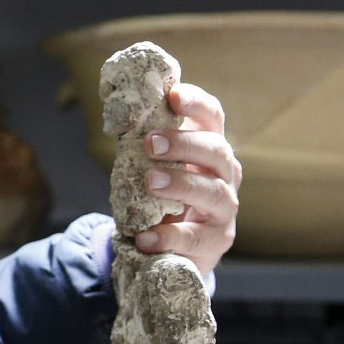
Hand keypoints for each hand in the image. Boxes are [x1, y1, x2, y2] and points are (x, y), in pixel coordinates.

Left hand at [138, 83, 241, 277]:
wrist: (176, 249)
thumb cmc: (164, 200)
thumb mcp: (155, 169)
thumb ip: (144, 148)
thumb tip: (118, 114)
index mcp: (209, 150)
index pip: (212, 119)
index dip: (196, 104)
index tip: (174, 94)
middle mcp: (225, 175)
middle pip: (217, 151)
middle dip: (185, 144)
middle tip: (151, 143)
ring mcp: (225, 209)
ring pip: (214, 192)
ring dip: (182, 184)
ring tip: (150, 182)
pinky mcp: (215, 241)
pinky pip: (195, 239)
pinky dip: (169, 237)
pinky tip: (144, 237)